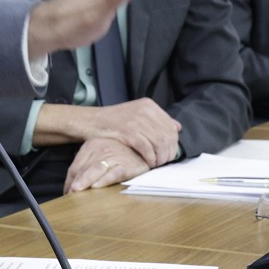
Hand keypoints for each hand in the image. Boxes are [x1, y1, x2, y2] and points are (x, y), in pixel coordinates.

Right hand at [34, 98, 181, 168]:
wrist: (92, 121)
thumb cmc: (114, 121)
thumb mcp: (137, 114)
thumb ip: (156, 120)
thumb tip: (177, 127)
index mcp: (149, 105)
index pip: (171, 126)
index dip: (173, 142)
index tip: (168, 152)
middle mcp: (146, 110)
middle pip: (168, 136)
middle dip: (168, 152)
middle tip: (164, 161)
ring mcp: (137, 120)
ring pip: (160, 144)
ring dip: (160, 157)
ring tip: (155, 164)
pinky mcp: (129, 132)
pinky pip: (147, 149)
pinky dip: (149, 159)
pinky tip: (147, 163)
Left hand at [65, 138, 148, 192]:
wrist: (145, 148)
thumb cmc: (121, 154)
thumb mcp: (100, 156)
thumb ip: (85, 169)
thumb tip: (70, 188)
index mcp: (91, 146)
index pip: (74, 167)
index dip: (68, 182)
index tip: (67, 194)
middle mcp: (100, 149)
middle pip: (83, 169)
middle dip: (75, 183)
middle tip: (68, 195)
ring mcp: (114, 156)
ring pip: (95, 170)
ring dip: (85, 181)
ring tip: (76, 191)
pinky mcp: (127, 165)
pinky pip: (114, 173)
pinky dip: (104, 180)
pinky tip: (97, 186)